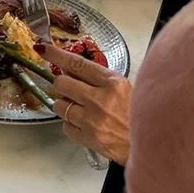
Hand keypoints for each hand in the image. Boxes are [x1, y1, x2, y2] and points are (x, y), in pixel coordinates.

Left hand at [43, 42, 132, 163]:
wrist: (150, 144)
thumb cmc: (137, 114)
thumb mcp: (123, 88)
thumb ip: (98, 79)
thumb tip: (70, 70)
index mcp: (112, 83)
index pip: (77, 64)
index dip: (56, 55)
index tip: (43, 49)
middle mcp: (100, 100)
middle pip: (61, 83)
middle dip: (62, 84)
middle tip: (70, 89)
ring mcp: (92, 120)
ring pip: (59, 105)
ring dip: (65, 105)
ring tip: (82, 109)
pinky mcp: (87, 138)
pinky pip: (65, 126)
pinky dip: (72, 124)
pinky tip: (86, 124)